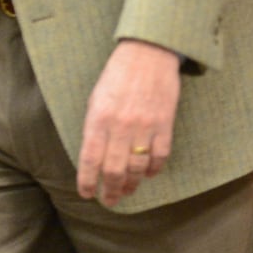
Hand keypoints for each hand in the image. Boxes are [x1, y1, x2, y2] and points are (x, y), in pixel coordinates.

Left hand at [77, 39, 180, 206]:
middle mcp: (120, 126)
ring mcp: (144, 126)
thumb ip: (94, 127)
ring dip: (132, 184)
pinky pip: (160, 156)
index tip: (87, 194)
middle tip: (110, 200)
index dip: (87, 182)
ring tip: (127, 190)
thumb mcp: (96, 98)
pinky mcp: (165, 123)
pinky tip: (147, 173)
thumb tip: (94, 157)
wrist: (149, 52)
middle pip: (115, 170)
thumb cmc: (118, 74)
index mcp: (99, 118)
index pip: (90, 160)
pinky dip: (153, 169)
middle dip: (111, 191)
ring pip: (137, 167)